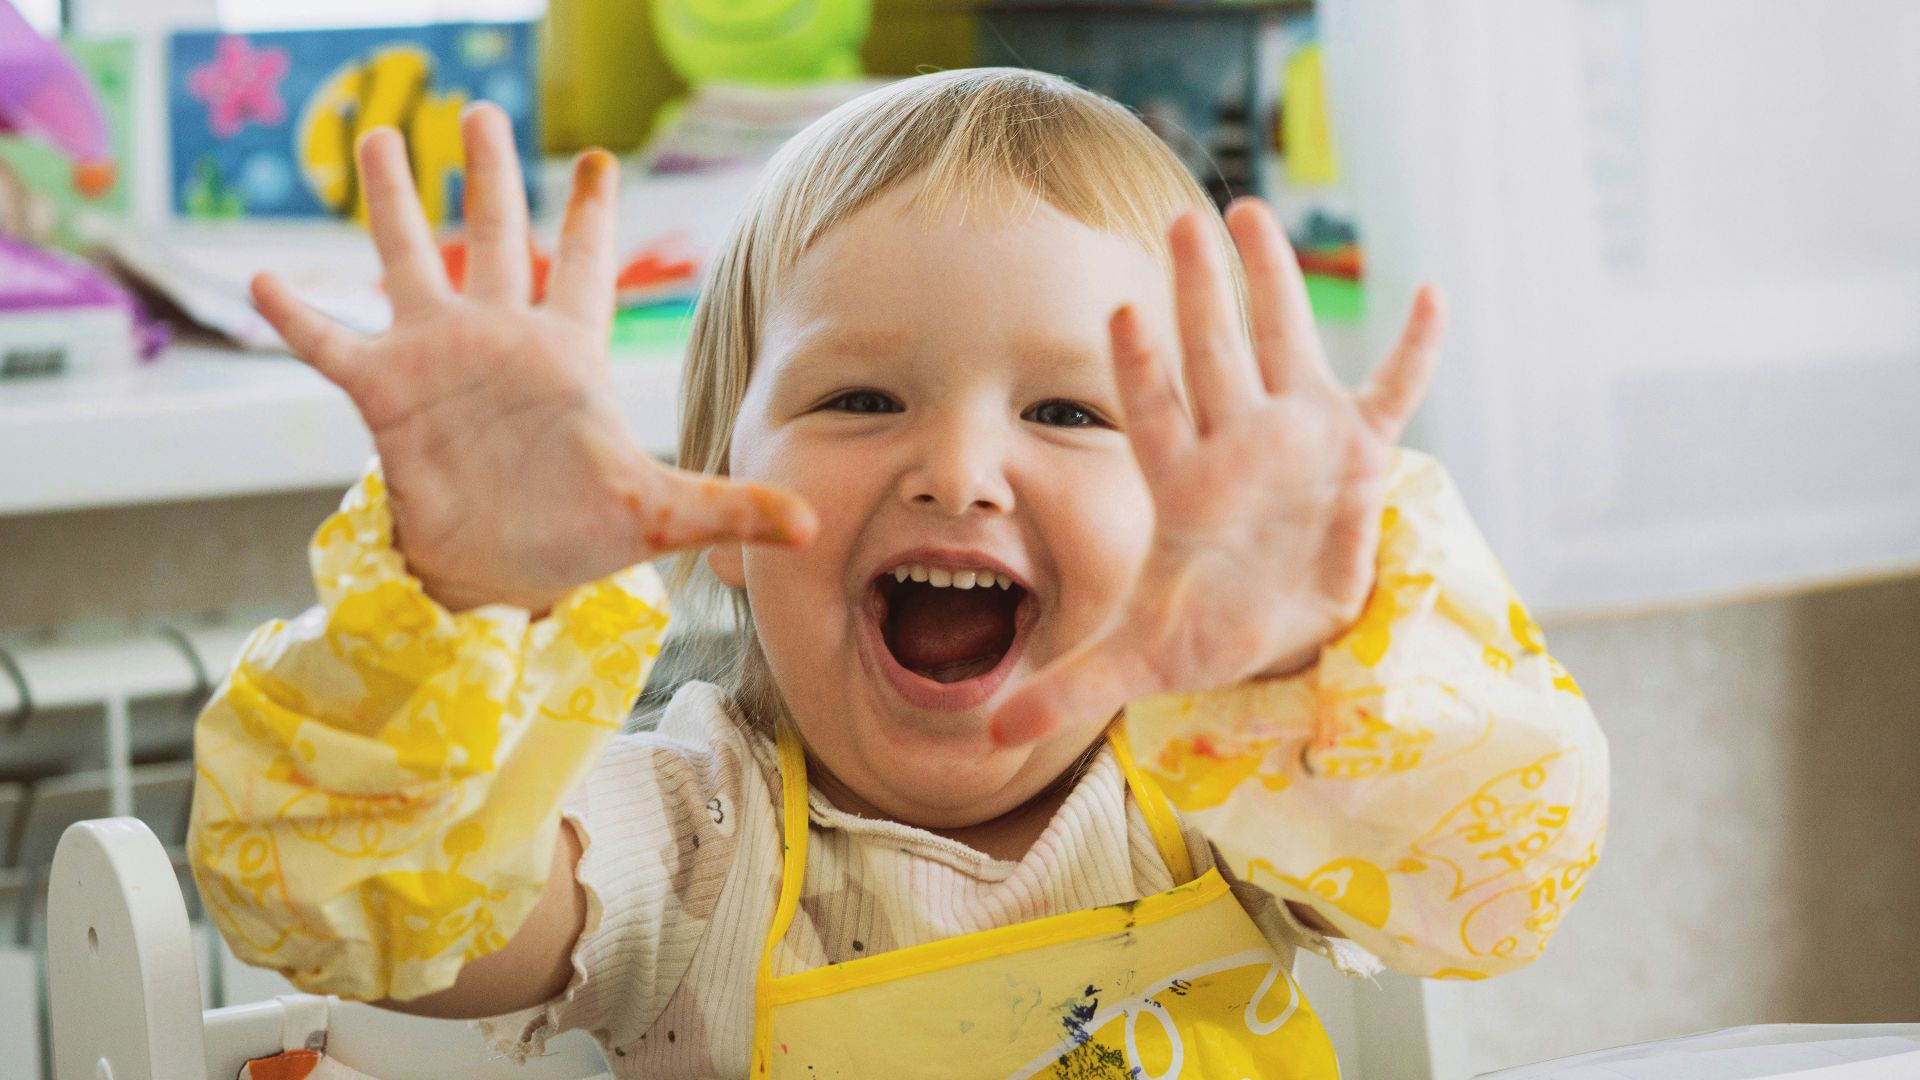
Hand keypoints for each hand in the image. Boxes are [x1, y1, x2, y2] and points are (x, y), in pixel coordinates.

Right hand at [252, 105, 815, 613]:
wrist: (501, 582)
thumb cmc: (579, 540)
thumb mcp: (661, 517)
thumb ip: (731, 508)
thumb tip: (811, 524)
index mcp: (568, 355)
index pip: (583, 268)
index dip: (588, 215)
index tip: (596, 159)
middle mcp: (502, 341)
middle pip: (495, 239)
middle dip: (490, 176)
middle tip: (475, 110)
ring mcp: (439, 361)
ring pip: (408, 262)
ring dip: (391, 203)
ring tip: (372, 135)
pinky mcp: (387, 396)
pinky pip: (332, 344)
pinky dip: (298, 315)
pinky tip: (260, 276)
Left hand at [989, 198, 1442, 746]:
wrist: (1274, 627)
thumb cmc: (1202, 627)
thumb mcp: (1140, 662)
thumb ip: (1069, 690)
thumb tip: (984, 738)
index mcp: (1186, 486)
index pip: (1157, 417)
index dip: (1143, 371)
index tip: (1125, 312)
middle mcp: (1237, 447)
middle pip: (1216, 357)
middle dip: (1204, 293)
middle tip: (1189, 218)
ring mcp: (1297, 441)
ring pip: (1288, 346)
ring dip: (1276, 284)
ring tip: (1255, 215)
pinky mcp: (1357, 455)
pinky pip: (1392, 394)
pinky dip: (1414, 353)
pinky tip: (1433, 293)